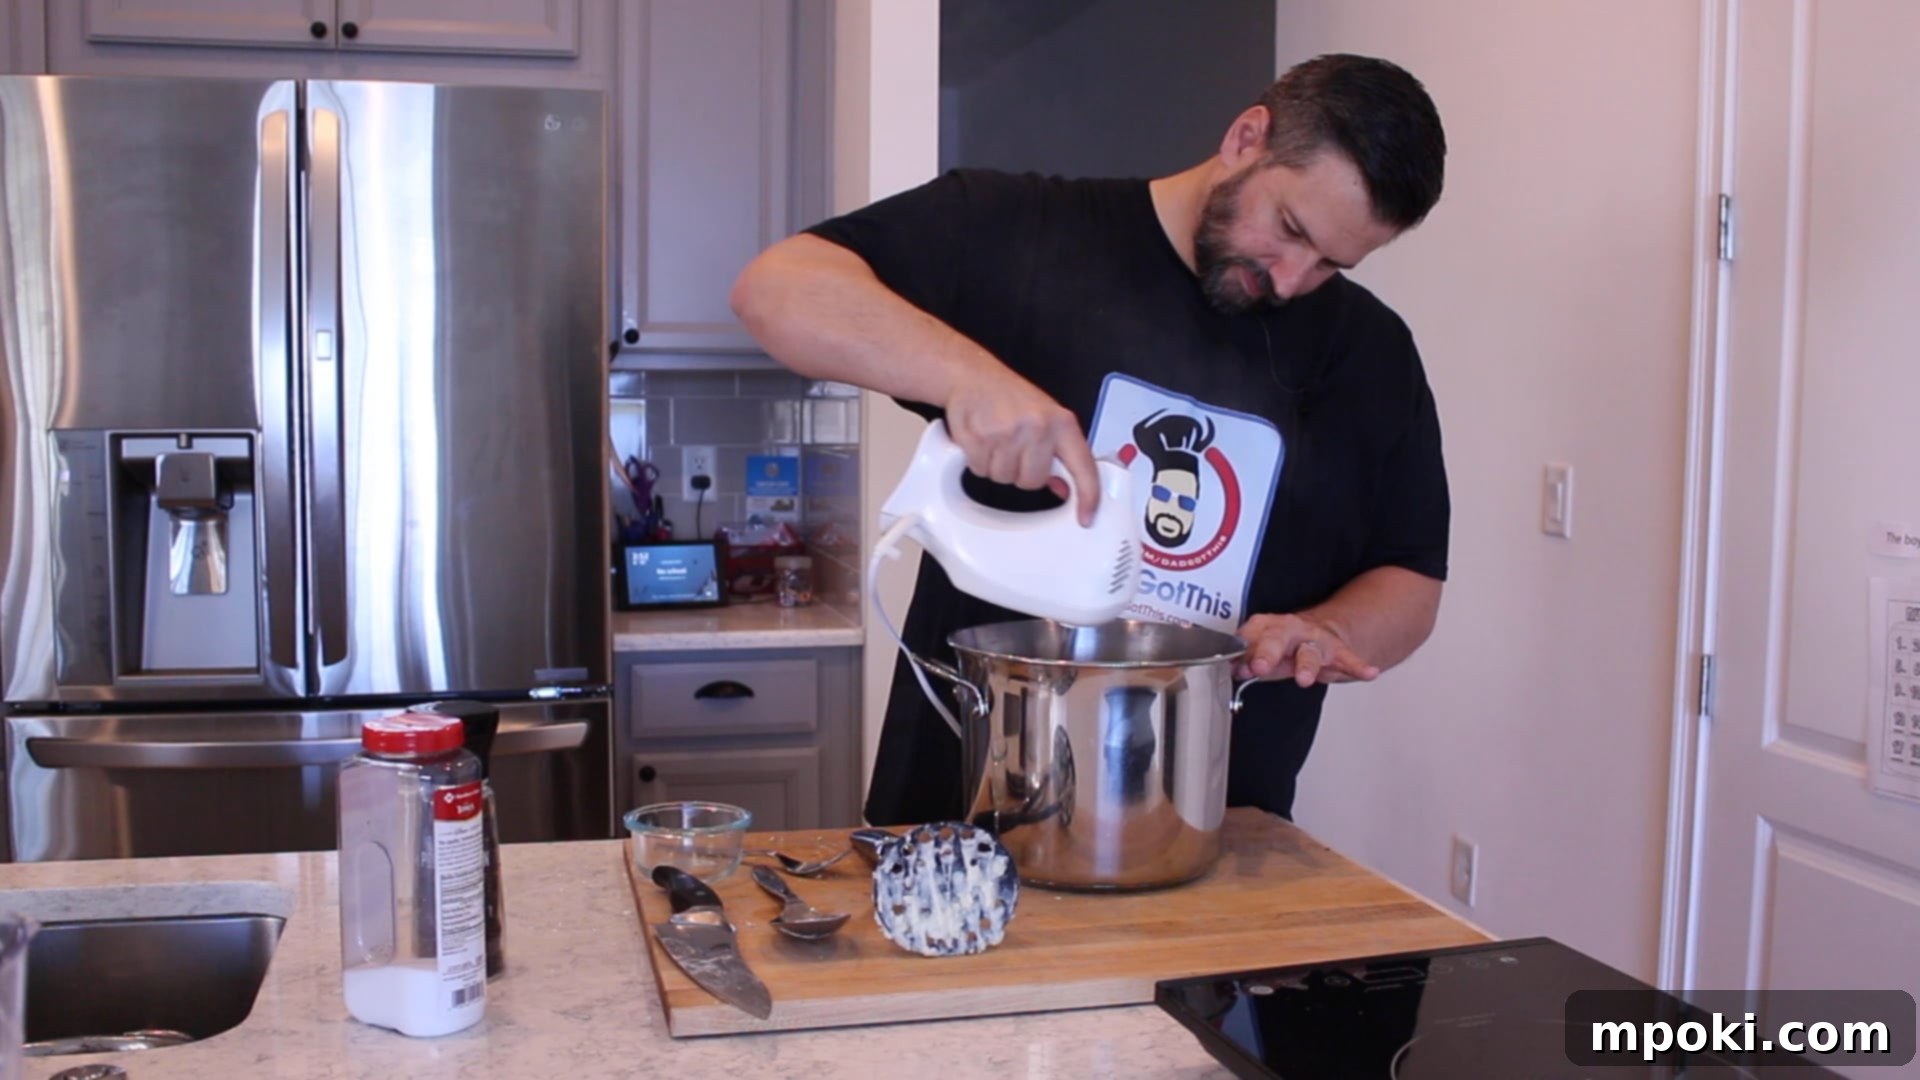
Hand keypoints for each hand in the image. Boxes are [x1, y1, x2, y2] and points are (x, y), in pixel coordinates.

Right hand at [943, 366, 1101, 525]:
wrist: (972, 375)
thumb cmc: (1010, 397)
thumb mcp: (1047, 418)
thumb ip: (1059, 453)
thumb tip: (1064, 486)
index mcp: (1061, 423)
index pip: (1083, 467)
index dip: (1088, 496)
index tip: (1086, 516)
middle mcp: (1037, 427)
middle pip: (1032, 482)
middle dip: (1021, 472)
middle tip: (1015, 449)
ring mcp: (1007, 432)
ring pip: (1004, 479)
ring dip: (997, 466)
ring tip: (997, 440)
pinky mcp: (979, 437)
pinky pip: (980, 470)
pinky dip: (978, 460)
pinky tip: (982, 439)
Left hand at [1234, 613, 1380, 687]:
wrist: (1319, 632)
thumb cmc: (1284, 646)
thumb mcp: (1263, 653)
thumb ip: (1248, 663)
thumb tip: (1234, 670)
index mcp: (1267, 627)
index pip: (1251, 636)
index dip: (1242, 652)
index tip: (1237, 667)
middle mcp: (1290, 629)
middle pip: (1277, 638)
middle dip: (1267, 652)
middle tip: (1258, 667)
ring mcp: (1314, 639)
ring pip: (1309, 651)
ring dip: (1306, 665)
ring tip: (1304, 679)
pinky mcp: (1337, 651)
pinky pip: (1348, 659)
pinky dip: (1358, 666)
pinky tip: (1368, 673)